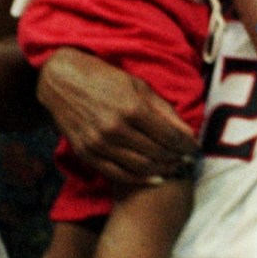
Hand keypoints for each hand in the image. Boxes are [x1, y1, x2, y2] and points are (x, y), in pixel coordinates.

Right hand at [36, 48, 194, 188]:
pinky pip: (118, 174)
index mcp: (132, 108)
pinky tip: (154, 178)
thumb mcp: (138, 86)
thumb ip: (163, 109)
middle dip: (176, 158)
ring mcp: (99, 144)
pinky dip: (139, 179)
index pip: (169, 135)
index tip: (195, 148)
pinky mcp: (86, 154)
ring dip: (162, 170)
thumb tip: (187, 131)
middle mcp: (116, 129)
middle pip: (157, 153)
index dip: (186, 145)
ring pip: (140, 167)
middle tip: (187, 160)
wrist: (61, 82)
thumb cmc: (104, 78)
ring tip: (174, 168)